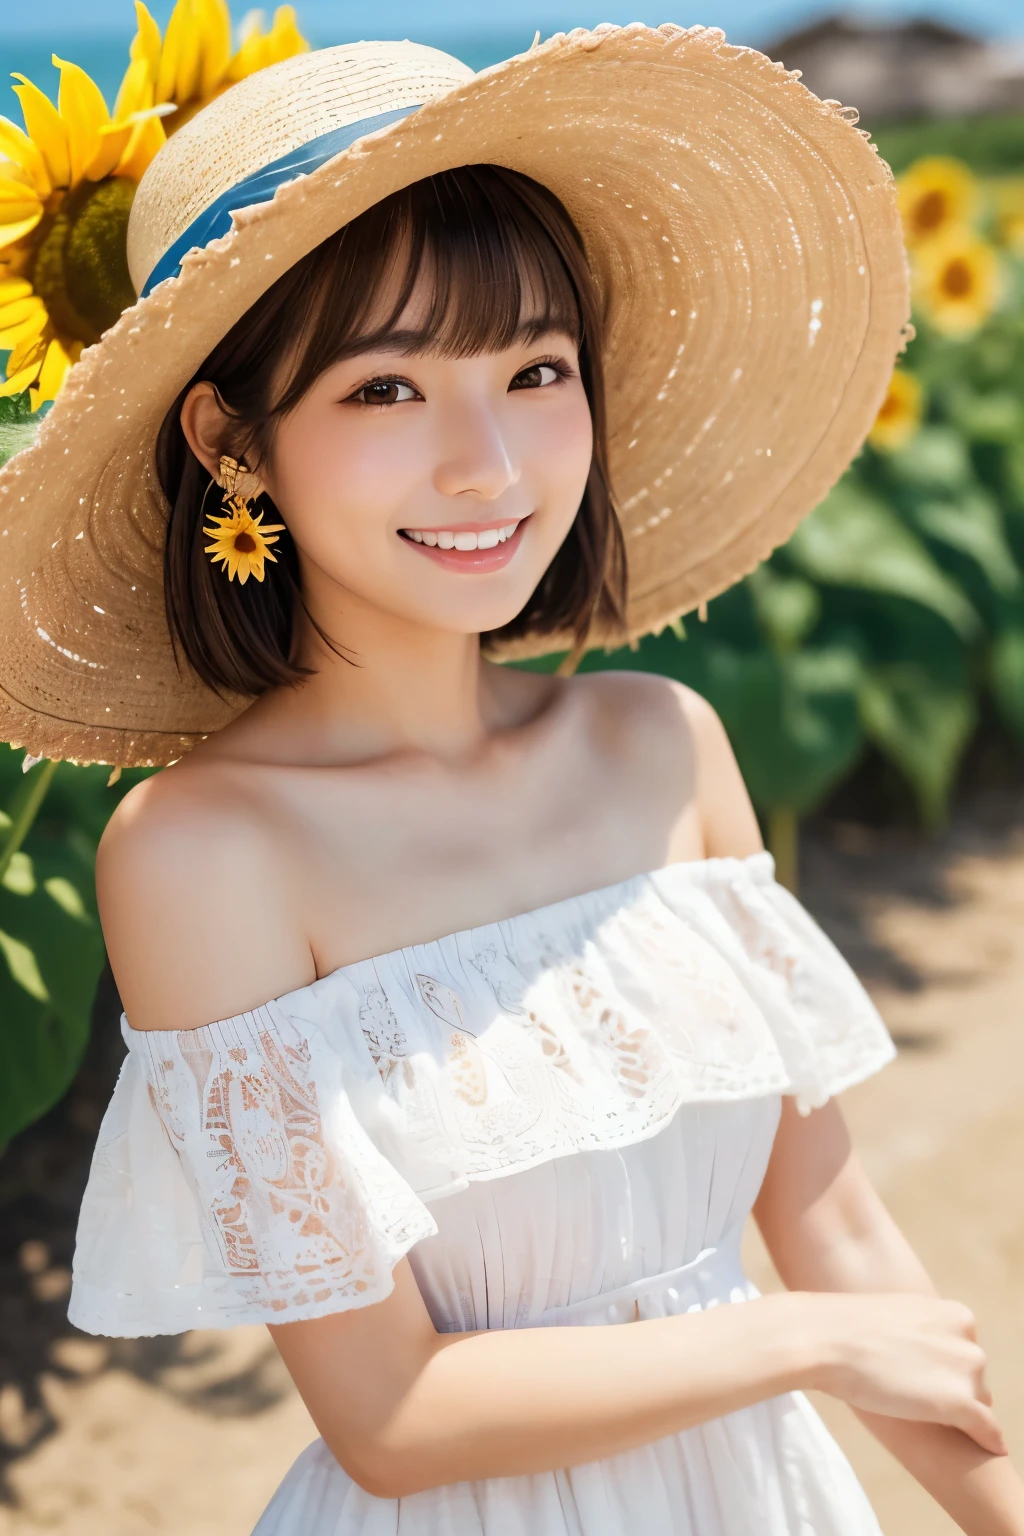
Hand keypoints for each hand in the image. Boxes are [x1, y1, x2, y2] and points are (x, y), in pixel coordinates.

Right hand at [801, 1292, 1005, 1457]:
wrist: (825, 1338)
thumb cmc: (846, 1328)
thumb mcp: (896, 1317)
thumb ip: (920, 1333)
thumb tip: (923, 1357)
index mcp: (953, 1313)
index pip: (964, 1350)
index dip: (945, 1368)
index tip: (924, 1377)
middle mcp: (967, 1338)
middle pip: (974, 1376)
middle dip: (953, 1388)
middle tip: (917, 1397)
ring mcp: (966, 1369)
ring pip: (977, 1402)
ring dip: (959, 1411)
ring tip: (927, 1417)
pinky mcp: (960, 1402)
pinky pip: (987, 1428)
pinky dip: (989, 1439)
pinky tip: (992, 1448)